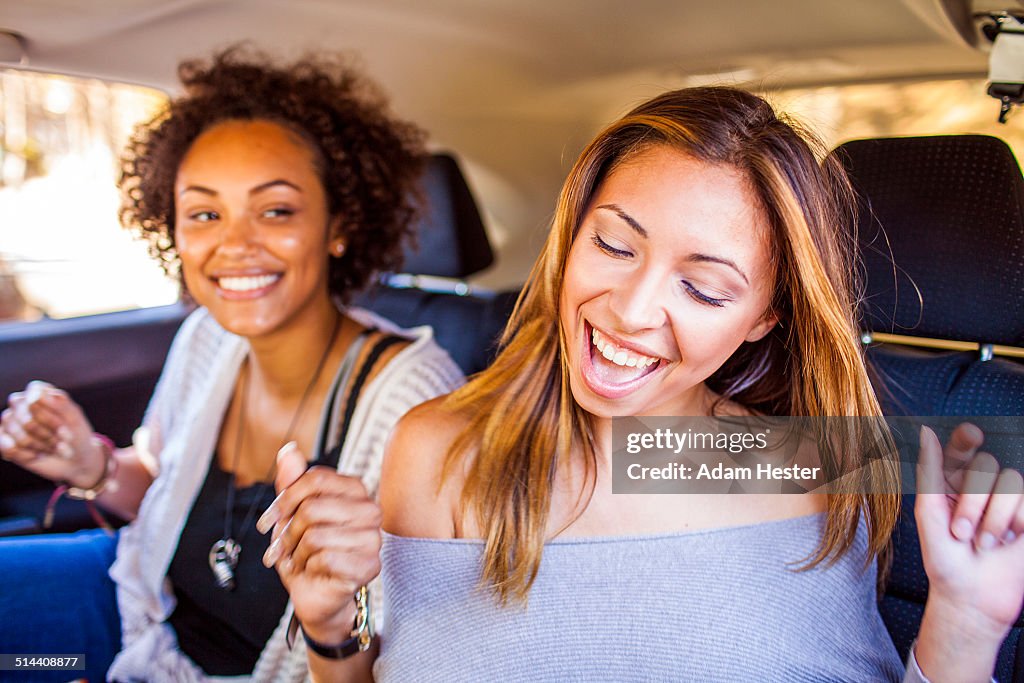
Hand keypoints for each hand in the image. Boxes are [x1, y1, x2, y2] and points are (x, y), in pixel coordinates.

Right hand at [0, 381, 104, 486]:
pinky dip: (30, 455)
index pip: (35, 395)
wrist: (76, 459)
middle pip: (27, 419)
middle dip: (49, 434)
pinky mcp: (4, 441)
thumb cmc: (77, 434)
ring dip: (43, 446)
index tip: (67, 427)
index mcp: (38, 393)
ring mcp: (10, 423)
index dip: (51, 413)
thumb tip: (38, 395)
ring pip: (20, 436)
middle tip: (65, 440)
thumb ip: (61, 404)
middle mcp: (20, 404)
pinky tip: (39, 454)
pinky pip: (10, 449)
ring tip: (55, 448)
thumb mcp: (76, 419)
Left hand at [258, 442, 382, 643]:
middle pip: (312, 507)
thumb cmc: (307, 551)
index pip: (315, 479)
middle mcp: (370, 510)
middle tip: (282, 546)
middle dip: (288, 531)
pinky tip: (313, 570)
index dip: (285, 498)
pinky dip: (309, 567)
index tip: (268, 519)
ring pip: (316, 535)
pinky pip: (325, 558)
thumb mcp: (292, 514)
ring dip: (296, 553)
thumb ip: (293, 482)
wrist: (315, 593)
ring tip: (298, 560)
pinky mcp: (370, 566)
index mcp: (355, 491)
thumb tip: (288, 449)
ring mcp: (373, 539)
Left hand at [914, 423, 1023, 680]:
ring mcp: (1008, 503)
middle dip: (970, 500)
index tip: (971, 434)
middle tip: (960, 532)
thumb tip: (927, 431)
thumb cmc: (943, 559)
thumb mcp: (928, 514)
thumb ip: (929, 472)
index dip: (967, 437)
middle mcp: (982, 488)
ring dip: (992, 517)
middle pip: (986, 465)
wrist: (970, 598)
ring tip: (981, 543)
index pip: (962, 449)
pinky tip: (1005, 543)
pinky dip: (1014, 522)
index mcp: (951, 483)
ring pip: (1010, 480)